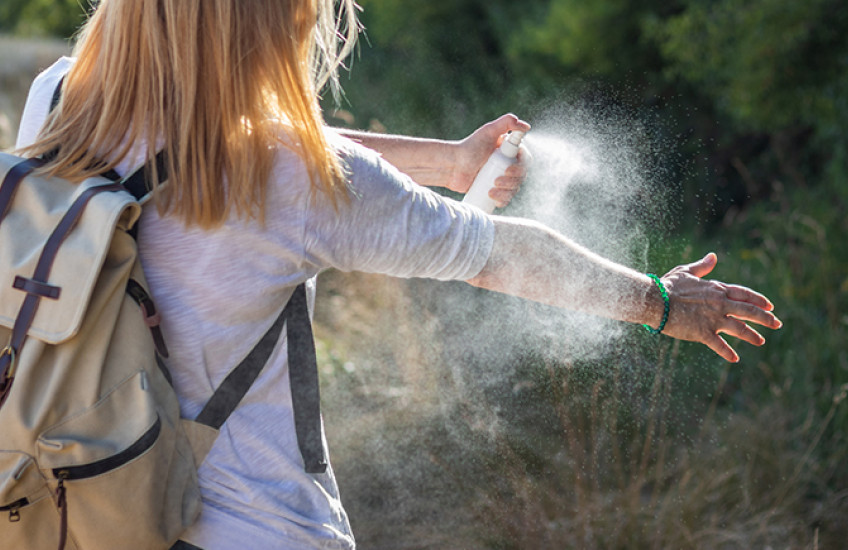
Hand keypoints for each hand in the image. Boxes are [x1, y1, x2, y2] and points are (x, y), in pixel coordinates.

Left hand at [450, 114, 531, 206]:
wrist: (453, 166)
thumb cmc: (469, 147)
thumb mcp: (488, 131)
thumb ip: (507, 122)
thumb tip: (527, 126)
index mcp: (510, 152)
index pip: (525, 161)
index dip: (521, 167)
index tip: (508, 169)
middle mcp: (508, 165)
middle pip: (521, 177)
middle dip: (511, 181)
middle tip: (496, 180)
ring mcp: (502, 179)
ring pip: (514, 189)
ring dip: (506, 192)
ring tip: (491, 190)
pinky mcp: (494, 191)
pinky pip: (505, 199)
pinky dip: (502, 201)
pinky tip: (493, 199)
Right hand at [659, 253, 781, 361]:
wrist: (655, 300)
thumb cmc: (668, 286)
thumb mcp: (686, 272)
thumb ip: (702, 266)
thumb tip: (713, 256)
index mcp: (717, 289)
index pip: (744, 294)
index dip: (759, 300)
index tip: (770, 306)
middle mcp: (720, 304)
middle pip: (749, 311)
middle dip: (765, 318)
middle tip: (777, 324)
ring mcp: (713, 319)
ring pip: (739, 328)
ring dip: (752, 336)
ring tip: (761, 341)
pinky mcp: (702, 333)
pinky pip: (719, 345)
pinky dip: (727, 352)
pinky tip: (735, 358)